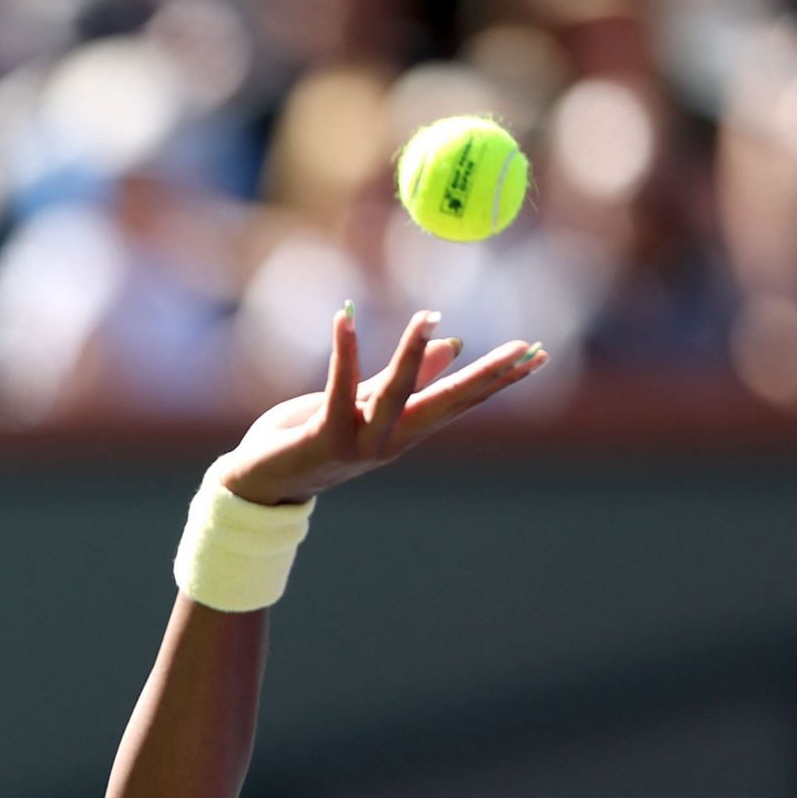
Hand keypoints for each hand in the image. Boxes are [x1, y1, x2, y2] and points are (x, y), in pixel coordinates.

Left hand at [214, 305, 547, 505]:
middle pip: (445, 404)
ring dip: (411, 355)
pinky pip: (337, 390)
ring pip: (393, 396)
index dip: (497, 378)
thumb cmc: (311, 439)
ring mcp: (358, 443)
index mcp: (403, 430)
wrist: (259, 482)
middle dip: (485, 376)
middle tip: (525, 348)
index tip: (537, 355)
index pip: (460, 401)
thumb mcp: (363, 404)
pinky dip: (343, 352)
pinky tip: (347, 318)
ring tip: (428, 314)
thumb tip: (451, 344)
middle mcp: (389, 441)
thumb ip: (404, 379)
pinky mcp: (322, 437)